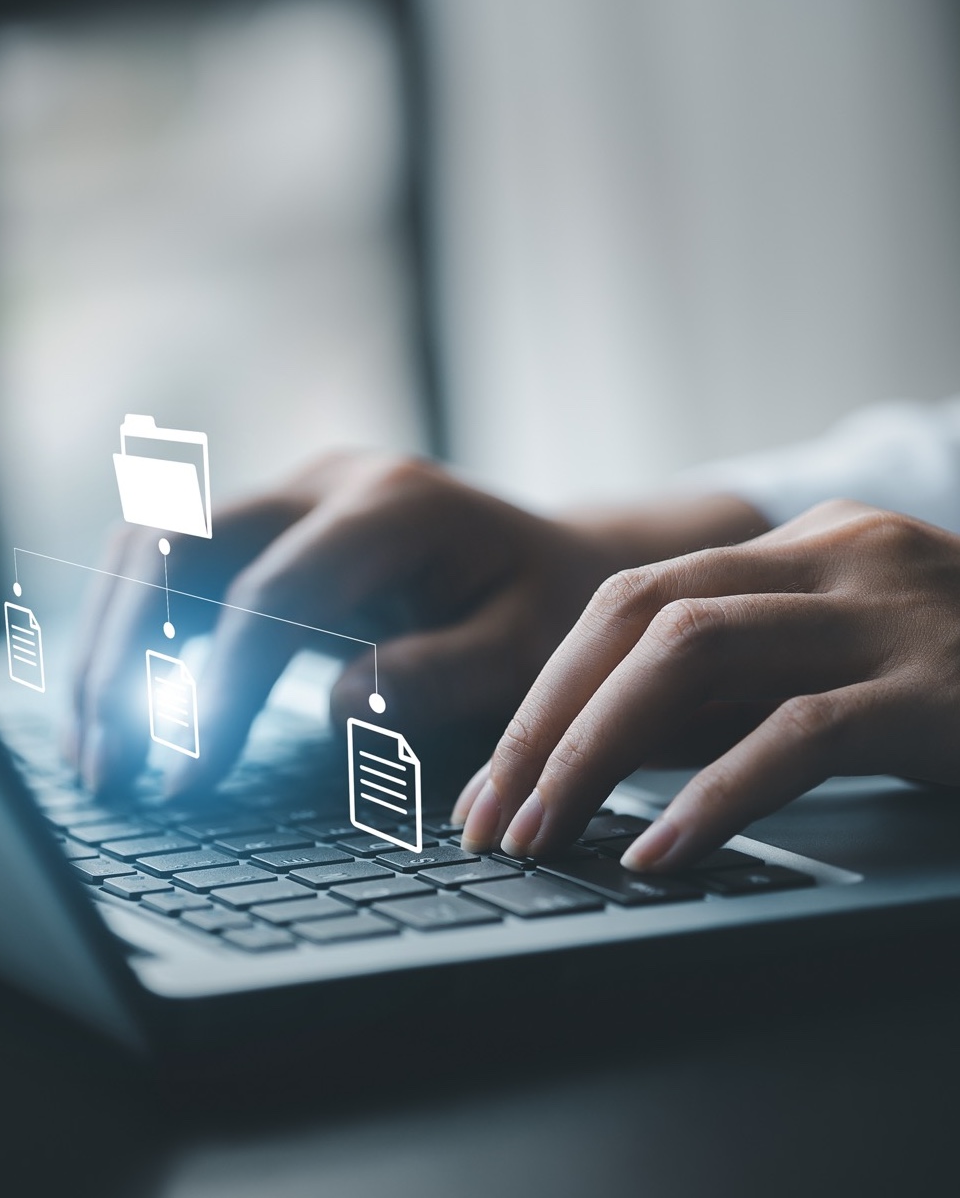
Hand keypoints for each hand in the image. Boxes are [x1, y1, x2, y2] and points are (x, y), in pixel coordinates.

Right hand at [70, 451, 634, 795]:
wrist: (553, 562)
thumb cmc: (547, 610)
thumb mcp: (526, 651)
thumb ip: (440, 675)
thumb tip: (335, 704)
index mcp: (394, 505)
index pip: (272, 589)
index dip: (219, 686)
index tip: (189, 776)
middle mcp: (327, 482)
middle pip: (179, 543)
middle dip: (124, 655)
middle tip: (107, 768)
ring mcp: (292, 497)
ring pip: (154, 546)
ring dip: (109, 643)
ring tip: (94, 751)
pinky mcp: (272, 529)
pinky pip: (174, 567)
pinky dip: (135, 635)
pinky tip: (124, 709)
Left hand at [456, 500, 959, 870]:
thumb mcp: (840, 671)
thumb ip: (738, 693)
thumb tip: (602, 753)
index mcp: (805, 548)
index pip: (634, 600)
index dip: (548, 688)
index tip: (495, 772)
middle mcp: (840, 555)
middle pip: (641, 615)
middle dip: (546, 719)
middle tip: (488, 812)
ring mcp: (894, 612)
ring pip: (695, 655)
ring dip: (596, 751)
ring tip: (540, 833)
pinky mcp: (944, 690)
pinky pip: (800, 735)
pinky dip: (713, 798)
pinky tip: (657, 855)